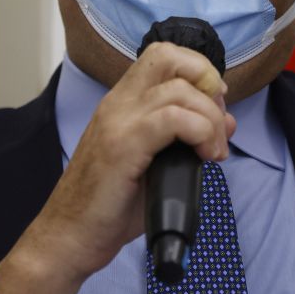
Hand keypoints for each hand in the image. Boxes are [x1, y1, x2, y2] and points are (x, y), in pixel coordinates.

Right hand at [0, 42, 233, 293]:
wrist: (68, 238)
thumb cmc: (109, 207)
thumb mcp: (156, 165)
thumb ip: (188, 139)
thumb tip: (226, 122)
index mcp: (123, 103)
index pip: (165, 55)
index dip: (200, 72)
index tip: (215, 108)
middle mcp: (118, 104)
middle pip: (169, 56)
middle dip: (207, 82)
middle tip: (216, 123)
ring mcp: (118, 122)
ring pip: (179, 89)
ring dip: (209, 118)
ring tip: (213, 152)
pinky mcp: (122, 147)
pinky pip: (172, 119)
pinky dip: (200, 132)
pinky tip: (204, 157)